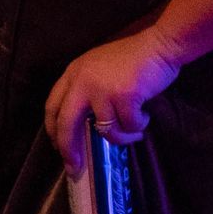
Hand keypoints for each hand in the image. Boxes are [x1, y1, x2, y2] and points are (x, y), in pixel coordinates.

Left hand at [44, 32, 181, 173]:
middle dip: (69, 148)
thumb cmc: (132, 59)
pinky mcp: (123, 96)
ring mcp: (102, 89)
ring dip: (122, 136)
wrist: (159, 46)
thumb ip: (86, 91)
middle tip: (74, 167)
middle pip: (67, 123)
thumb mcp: (98, 70)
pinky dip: (139, 125)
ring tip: (135, 129)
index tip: (57, 148)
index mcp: (74, 73)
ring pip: (106, 130)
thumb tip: (82, 129)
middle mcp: (83, 81)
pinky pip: (129, 126)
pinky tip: (145, 115)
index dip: (53, 130)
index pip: (53, 105)